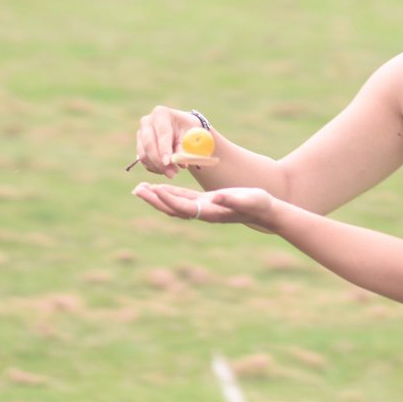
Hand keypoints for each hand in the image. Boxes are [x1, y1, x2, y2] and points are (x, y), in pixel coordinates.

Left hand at [132, 182, 276, 230]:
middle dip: (154, 200)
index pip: (184, 207)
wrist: (265, 212)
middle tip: (136, 190)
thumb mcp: (248, 199)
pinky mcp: (204, 203)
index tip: (154, 189)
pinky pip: (182, 199)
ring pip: (174, 205)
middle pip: (173, 209)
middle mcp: (202, 213)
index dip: (168, 199)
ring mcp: (202, 209)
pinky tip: (158, 188)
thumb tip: (216, 197)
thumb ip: (232, 199)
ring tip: (140, 189)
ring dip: (157, 197)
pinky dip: (168, 194)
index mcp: (210, 212)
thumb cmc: (258, 204)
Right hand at [133, 106, 204, 178]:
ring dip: (158, 168)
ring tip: (174, 173)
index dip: (164, 148)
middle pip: (148, 144)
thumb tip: (181, 163)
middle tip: (172, 174)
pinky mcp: (139, 146)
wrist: (182, 129)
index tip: (168, 162)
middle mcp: (147, 121)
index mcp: (161, 113)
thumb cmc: (188, 130)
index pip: (162, 132)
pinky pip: (143, 161)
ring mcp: (140, 134)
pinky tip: (167, 170)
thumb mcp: (192, 136)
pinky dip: (155, 168)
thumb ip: (186, 147)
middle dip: (159, 162)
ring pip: (144, 155)